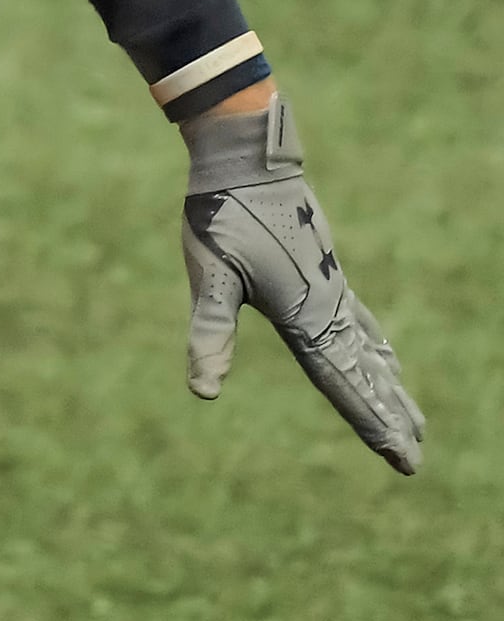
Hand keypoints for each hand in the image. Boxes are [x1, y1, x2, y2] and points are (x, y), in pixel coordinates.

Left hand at [182, 98, 421, 474]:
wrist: (247, 159)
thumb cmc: (223, 215)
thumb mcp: (210, 276)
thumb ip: (210, 334)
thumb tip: (203, 392)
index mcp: (304, 314)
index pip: (342, 383)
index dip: (372, 423)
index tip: (404, 460)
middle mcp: (327, 304)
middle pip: (364, 372)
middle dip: (389, 415)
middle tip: (417, 457)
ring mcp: (330, 285)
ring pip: (368, 347)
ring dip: (388, 385)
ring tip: (414, 417)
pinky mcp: (324, 268)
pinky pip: (360, 320)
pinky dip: (377, 347)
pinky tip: (388, 355)